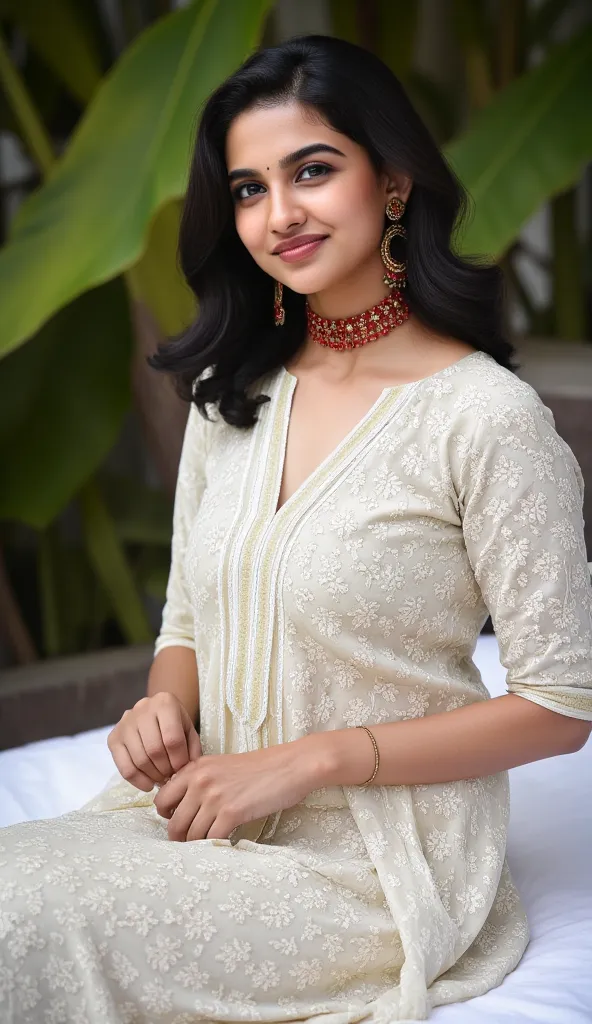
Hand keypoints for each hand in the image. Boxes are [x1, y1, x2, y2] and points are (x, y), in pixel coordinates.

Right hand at [107, 691, 200, 791]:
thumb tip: (187, 772)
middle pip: (154, 750)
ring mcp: (125, 723)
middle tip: (172, 777)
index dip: (179, 760)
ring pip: (139, 759)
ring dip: (153, 776)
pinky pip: (123, 766)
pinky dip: (137, 780)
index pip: (172, 738)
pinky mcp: (113, 738)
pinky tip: (148, 784)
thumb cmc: (175, 722)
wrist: (155, 711)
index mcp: (165, 703)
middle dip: (166, 770)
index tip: (183, 771)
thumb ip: (192, 749)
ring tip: (162, 780)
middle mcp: (142, 709)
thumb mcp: (189, 730)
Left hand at [154, 741, 315, 841]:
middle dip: (180, 837)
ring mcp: (214, 797)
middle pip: (173, 822)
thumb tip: (183, 807)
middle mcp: (200, 781)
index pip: (161, 799)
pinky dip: (216, 845)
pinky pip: (212, 839)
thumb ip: (200, 781)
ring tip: (209, 843)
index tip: (180, 821)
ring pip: (190, 835)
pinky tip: (226, 841)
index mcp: (195, 768)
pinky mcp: (231, 812)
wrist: (291, 765)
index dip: (167, 816)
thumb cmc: (260, 767)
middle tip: (192, 840)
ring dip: (198, 844)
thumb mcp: (222, 766)